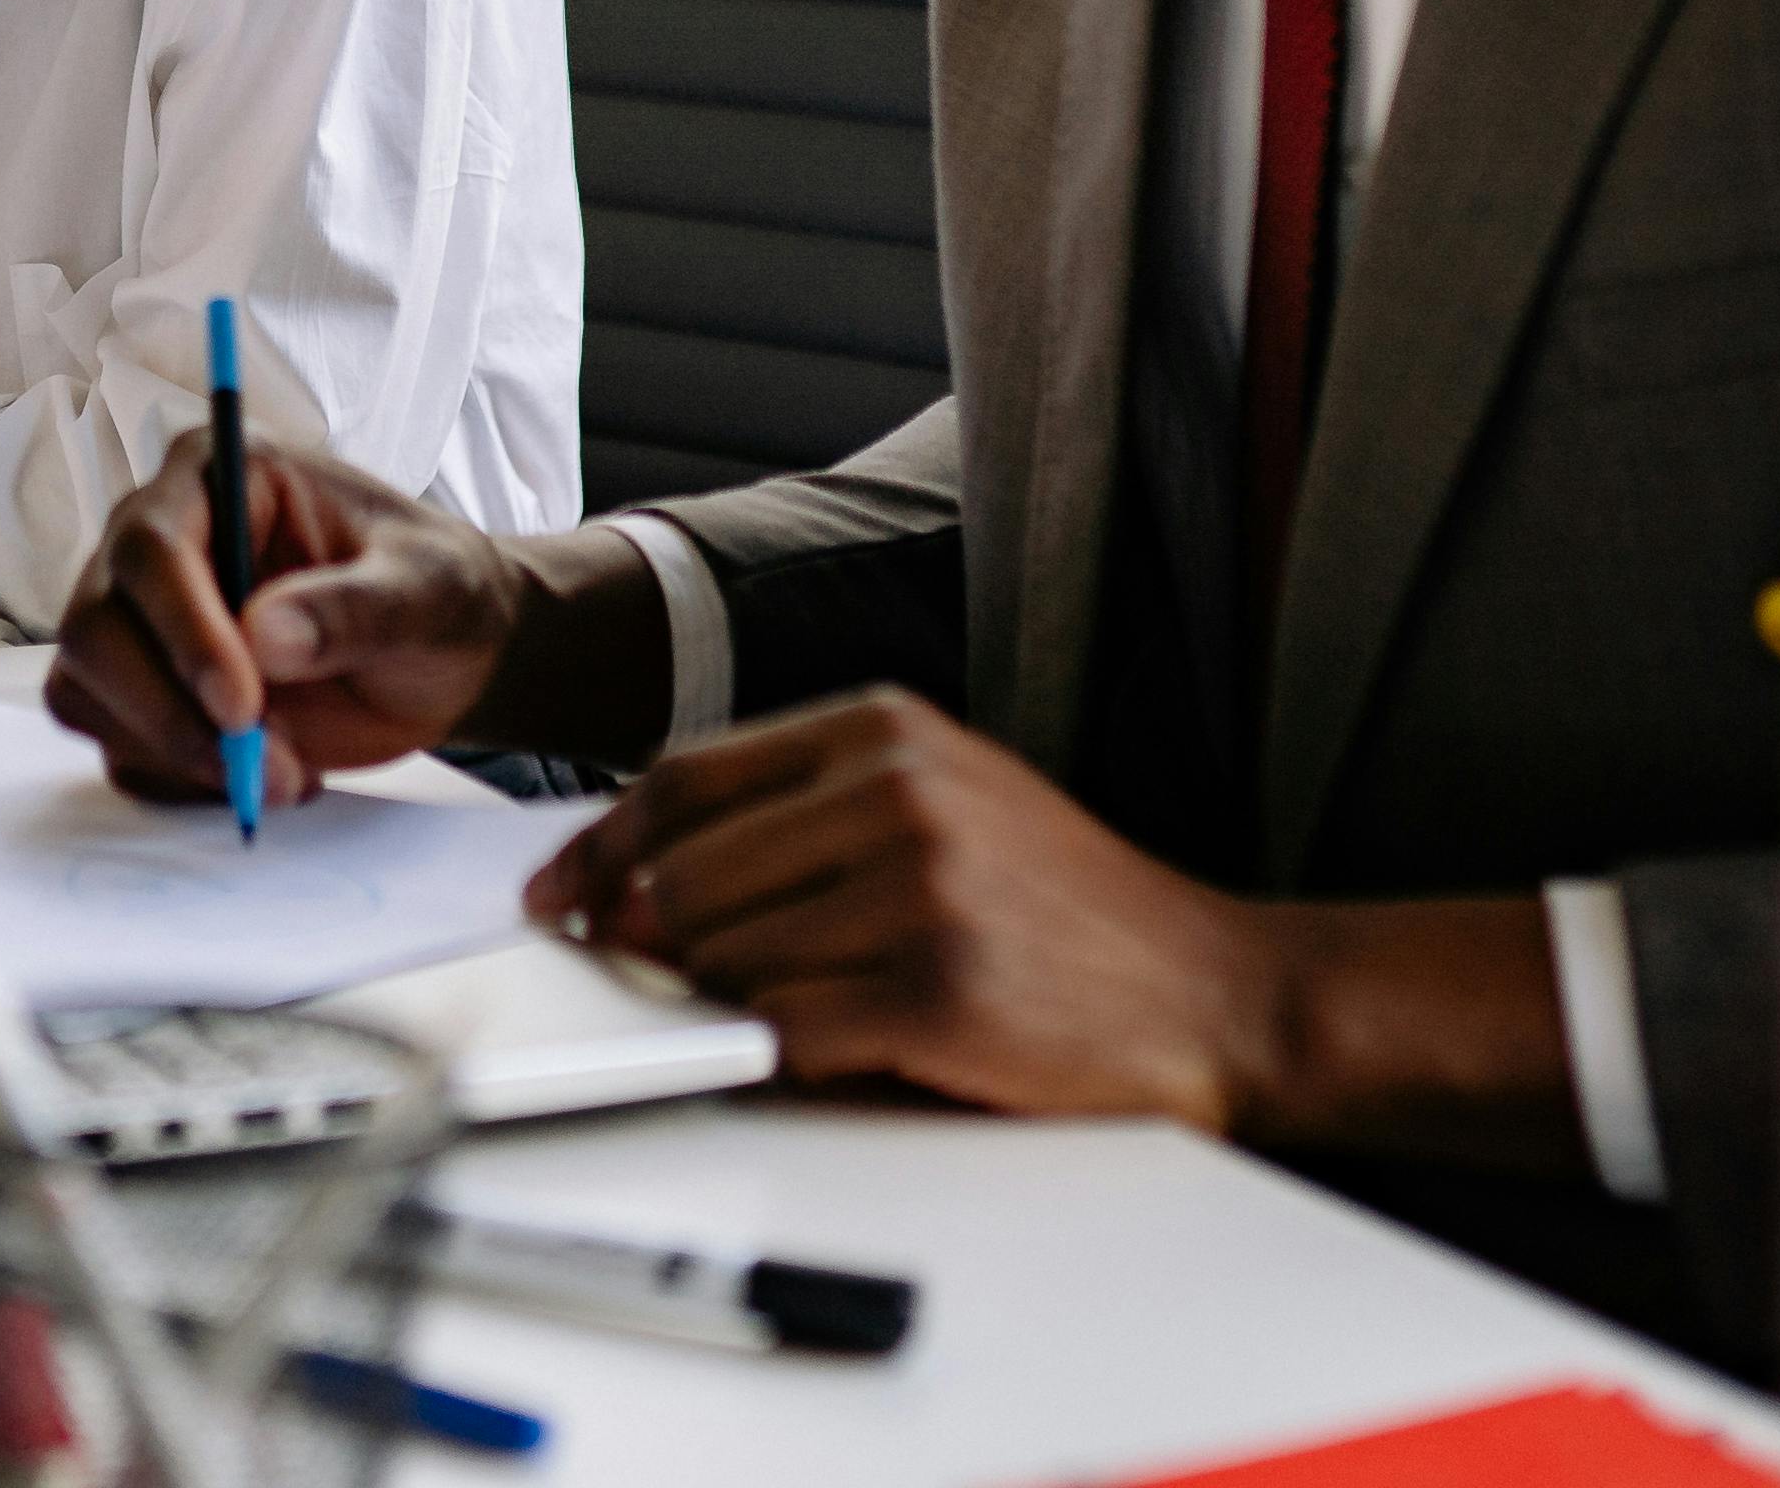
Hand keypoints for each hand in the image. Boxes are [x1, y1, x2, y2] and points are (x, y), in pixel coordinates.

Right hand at [43, 431, 529, 812]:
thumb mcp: (426, 589)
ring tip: (287, 775)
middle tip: (266, 768)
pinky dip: (183, 781)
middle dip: (170, 712)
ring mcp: (141, 619)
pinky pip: (120, 747)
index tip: (242, 706)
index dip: (183, 628)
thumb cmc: (435, 592)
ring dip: (177, 754)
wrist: (440, 654)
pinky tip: (270, 775)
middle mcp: (158, 540)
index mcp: (219, 475)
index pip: (152, 545)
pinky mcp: (146, 691)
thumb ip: (354, 608)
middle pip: (95, 626)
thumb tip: (264, 639)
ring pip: (89, 690)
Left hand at [514, 691, 1579, 1161]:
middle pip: (686, 873)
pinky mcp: (936, 989)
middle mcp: (895, 787)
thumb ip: (798, 818)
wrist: (1217, 991)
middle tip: (670, 982)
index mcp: (883, 726)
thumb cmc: (1062, 911)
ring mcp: (918, 885)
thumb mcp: (938, 805)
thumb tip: (634, 874)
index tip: (561, 893)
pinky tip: (835, 1045)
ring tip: (814, 1007)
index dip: (602, 845)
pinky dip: (781, 1052)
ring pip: (723, 957)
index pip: (683, 777)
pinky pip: (784, 1031)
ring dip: (730, 1004)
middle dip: (657, 943)